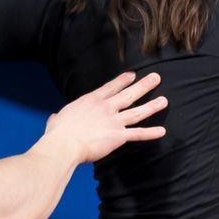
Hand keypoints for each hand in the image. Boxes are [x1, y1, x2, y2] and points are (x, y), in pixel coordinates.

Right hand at [43, 71, 166, 163]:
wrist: (64, 144)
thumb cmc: (58, 133)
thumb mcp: (56, 120)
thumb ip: (58, 118)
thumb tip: (54, 118)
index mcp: (91, 101)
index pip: (110, 88)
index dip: (122, 81)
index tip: (132, 75)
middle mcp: (105, 108)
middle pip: (128, 94)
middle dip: (143, 86)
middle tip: (156, 78)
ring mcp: (113, 121)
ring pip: (137, 112)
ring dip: (152, 106)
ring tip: (164, 100)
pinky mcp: (118, 136)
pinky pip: (138, 134)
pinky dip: (150, 133)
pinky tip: (162, 131)